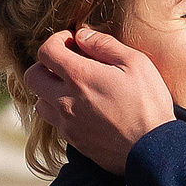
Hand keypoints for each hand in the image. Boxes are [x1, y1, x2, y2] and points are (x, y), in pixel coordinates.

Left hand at [23, 26, 175, 173]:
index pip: (46, 51)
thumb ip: (104, 45)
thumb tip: (82, 35)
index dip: (56, 40)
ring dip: (49, 90)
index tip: (73, 41)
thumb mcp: (135, 63)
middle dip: (45, 64)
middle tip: (67, 63)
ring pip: (39, 101)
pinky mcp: (73, 141)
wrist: (153, 150)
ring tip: (73, 87)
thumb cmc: (148, 104)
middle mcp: (65, 101)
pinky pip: (54, 122)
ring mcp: (66, 124)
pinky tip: (82, 107)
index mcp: (79, 77)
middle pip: (32, 77)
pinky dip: (60, 111)